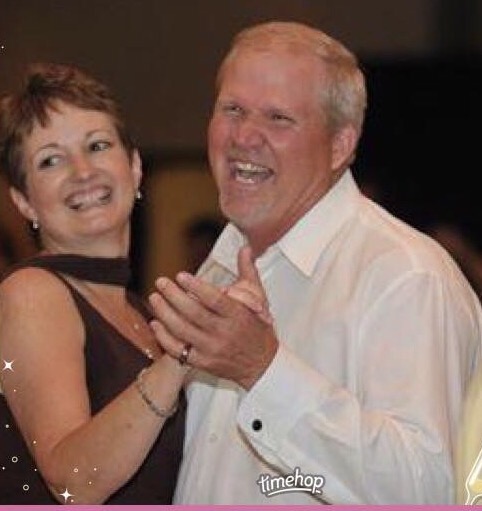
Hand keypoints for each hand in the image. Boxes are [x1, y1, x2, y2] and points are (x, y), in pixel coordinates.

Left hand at [148, 245, 277, 388]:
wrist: (262, 365)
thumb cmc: (258, 328)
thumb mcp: (259, 298)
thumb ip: (248, 271)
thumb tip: (245, 248)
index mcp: (238, 315)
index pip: (214, 300)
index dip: (196, 287)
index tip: (181, 275)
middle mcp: (224, 333)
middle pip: (194, 314)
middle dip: (174, 296)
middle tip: (161, 282)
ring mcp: (212, 350)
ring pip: (183, 331)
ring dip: (165, 313)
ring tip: (154, 298)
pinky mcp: (203, 363)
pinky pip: (179, 350)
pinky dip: (164, 337)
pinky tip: (155, 323)